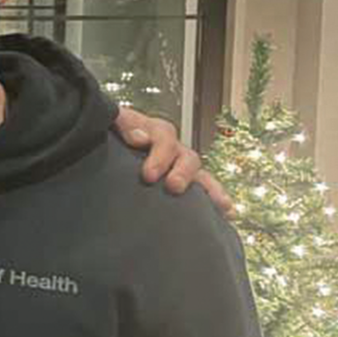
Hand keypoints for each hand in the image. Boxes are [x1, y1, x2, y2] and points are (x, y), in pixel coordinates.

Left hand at [115, 107, 231, 214]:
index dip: (158, 152)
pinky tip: (228, 213)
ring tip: (220, 203)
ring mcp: (179, 166)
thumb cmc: (110, 135)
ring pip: (199, 175)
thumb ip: (122, 124)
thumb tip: (138, 136)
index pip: (162, 137)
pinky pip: (204, 190)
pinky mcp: (183, 182)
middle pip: (185, 157)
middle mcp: (172, 149)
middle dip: (182, 172)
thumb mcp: (113, 123)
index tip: (148, 172)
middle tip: (173, 186)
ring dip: (209, 188)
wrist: (109, 148)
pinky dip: (216, 199)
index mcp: (154, 132)